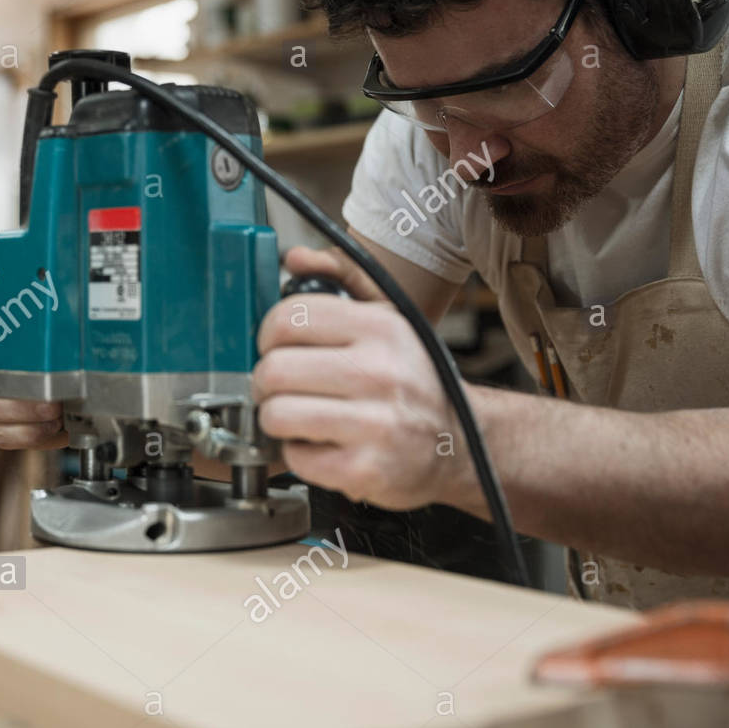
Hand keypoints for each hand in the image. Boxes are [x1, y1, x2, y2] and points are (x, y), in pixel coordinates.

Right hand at [0, 290, 68, 450]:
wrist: (83, 383)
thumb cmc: (70, 347)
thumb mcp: (67, 324)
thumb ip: (60, 315)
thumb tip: (70, 314)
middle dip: (3, 376)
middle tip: (40, 382)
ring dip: (20, 409)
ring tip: (54, 408)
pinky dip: (27, 433)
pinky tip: (51, 427)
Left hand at [252, 251, 466, 509]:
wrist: (462, 443)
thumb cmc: (412, 380)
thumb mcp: (387, 320)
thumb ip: (339, 281)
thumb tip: (295, 258)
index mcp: (381, 328)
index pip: (287, 319)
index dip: (269, 336)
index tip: (277, 348)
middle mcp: (380, 372)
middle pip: (273, 370)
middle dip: (266, 382)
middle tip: (280, 388)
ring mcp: (375, 423)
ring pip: (277, 415)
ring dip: (277, 420)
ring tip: (298, 417)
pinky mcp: (366, 469)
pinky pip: (296, 458)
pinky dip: (300, 454)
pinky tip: (321, 444)